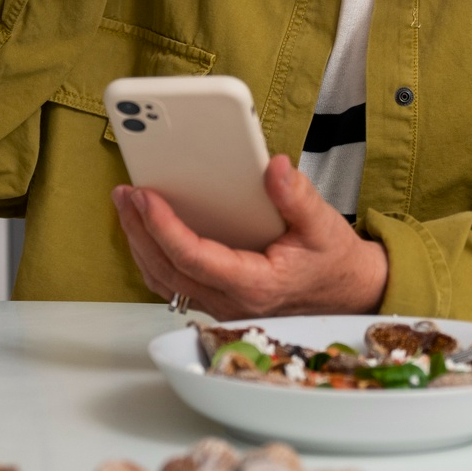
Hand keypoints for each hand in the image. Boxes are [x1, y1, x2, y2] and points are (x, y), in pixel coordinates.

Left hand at [112, 155, 388, 318]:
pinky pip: (173, 283)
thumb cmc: (333, 262)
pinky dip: (153, 256)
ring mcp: (221, 304)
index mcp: (255, 285)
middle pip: (168, 270)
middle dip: (140, 230)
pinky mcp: (217, 299)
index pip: (195, 258)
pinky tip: (145, 230)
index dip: (164, 227)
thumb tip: (273, 166)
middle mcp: (231, 301)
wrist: (347, 294)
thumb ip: (297, 196)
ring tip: (127, 207)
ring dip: (140, 244)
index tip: (145, 197)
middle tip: (124, 193)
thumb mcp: (324, 225)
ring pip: (164, 281)